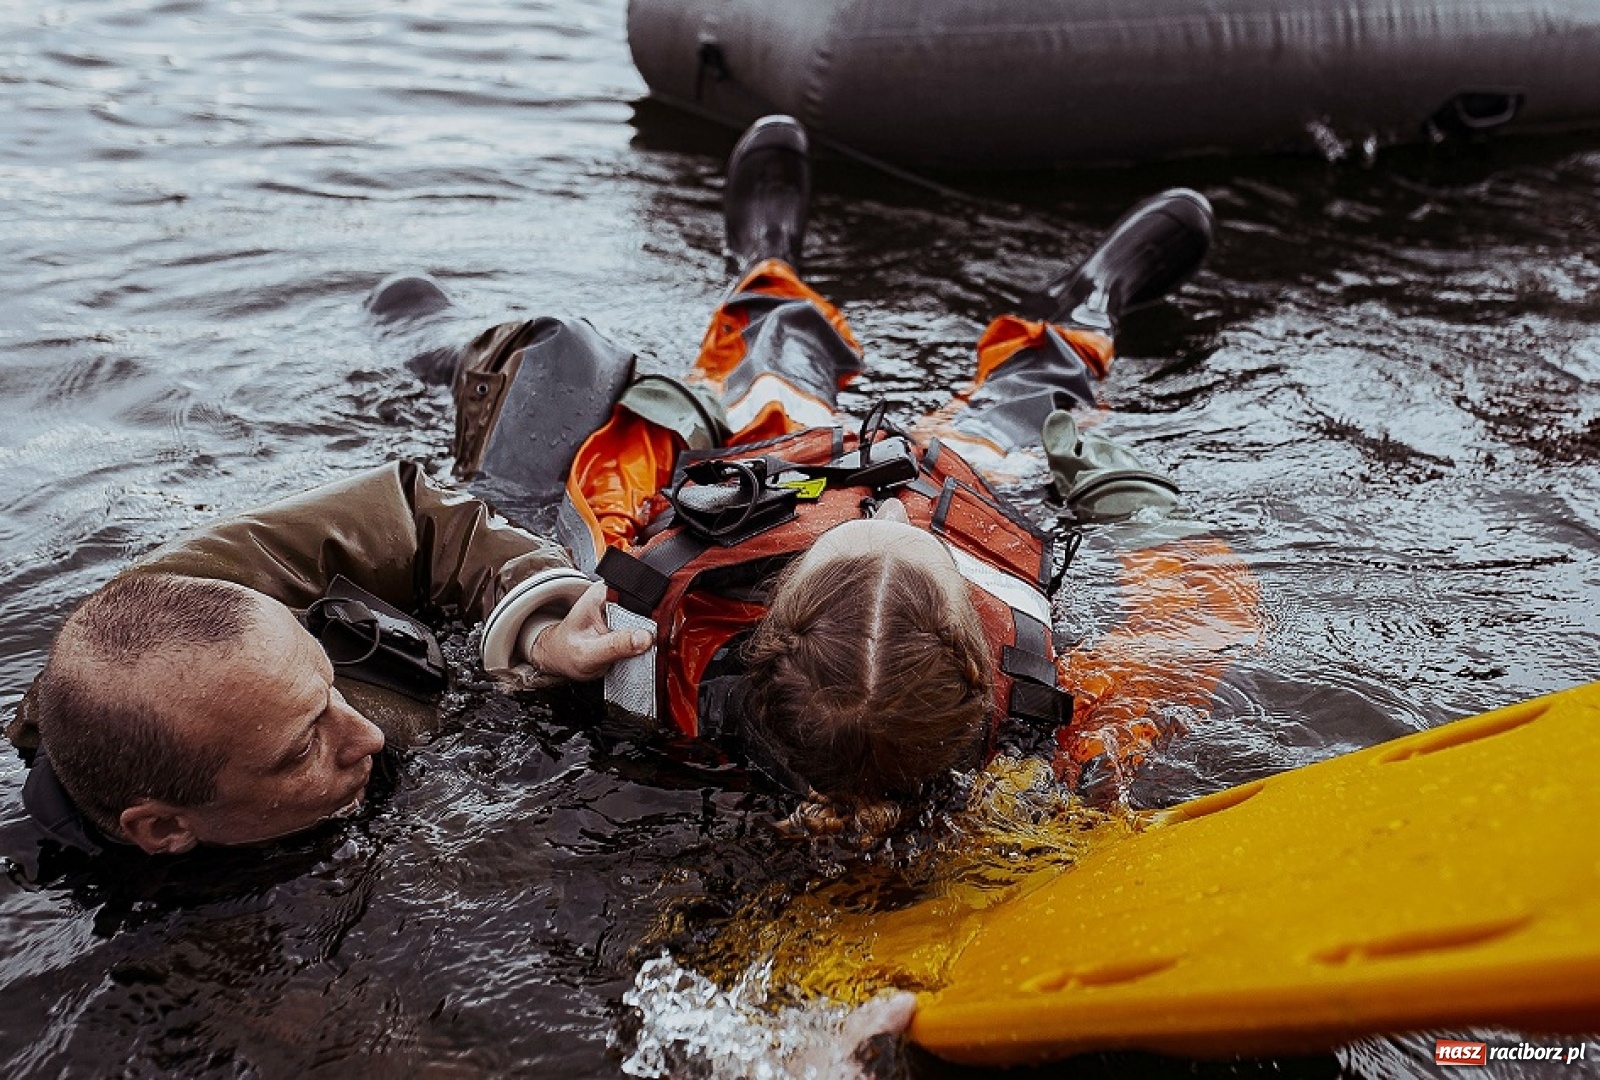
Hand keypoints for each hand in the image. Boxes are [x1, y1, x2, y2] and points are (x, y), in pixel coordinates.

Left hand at [527, 581, 653, 681]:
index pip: (638, 595)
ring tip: (638, 650)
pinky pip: (645, 628)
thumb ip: (615, 645)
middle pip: (648, 606)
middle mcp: (614, 596)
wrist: (561, 657)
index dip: (651, 613)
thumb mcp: (587, 653)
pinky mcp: (627, 620)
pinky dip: (645, 641)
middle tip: (645, 647)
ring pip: (650, 618)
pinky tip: (637, 650)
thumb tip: (645, 638)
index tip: (653, 635)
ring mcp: (621, 608)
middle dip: (651, 627)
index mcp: (602, 594)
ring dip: (649, 636)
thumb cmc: (566, 651)